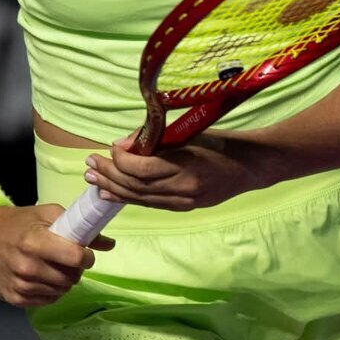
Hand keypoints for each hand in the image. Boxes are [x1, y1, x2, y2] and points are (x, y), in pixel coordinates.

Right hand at [0, 204, 114, 307]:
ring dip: (64, 281)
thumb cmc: (18, 222)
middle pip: (70, 278)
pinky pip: (46, 301)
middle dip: (76, 270)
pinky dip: (51, 292)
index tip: (85, 254)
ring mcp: (19, 285)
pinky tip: (46, 278)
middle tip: (70, 261)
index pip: (75, 258)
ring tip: (56, 268)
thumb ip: (79, 228)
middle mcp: (27, 266)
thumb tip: (109, 244)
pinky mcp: (13, 298)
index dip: (86, 257)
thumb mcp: (48, 214)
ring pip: (60, 291)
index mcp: (35, 242)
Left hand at [85, 133, 276, 211]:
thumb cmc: (222, 141)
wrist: (250, 166)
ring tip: (91, 179)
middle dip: (109, 175)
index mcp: (187, 166)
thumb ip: (158, 138)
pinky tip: (111, 193)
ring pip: (139, 198)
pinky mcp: (183, 207)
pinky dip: (128, 197)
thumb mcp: (191, 131)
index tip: (109, 147)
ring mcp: (183, 202)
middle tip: (89, 164)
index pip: (142, 168)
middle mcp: (183, 189)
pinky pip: (149, 203)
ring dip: (112, 188)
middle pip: (136, 186)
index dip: (121, 160)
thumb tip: (125, 143)